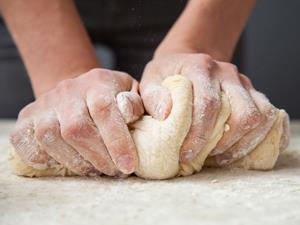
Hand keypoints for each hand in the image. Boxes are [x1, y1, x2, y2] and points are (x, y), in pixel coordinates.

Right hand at [10, 68, 143, 175]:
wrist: (76, 92)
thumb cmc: (111, 96)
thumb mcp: (132, 93)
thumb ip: (144, 103)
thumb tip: (164, 113)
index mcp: (98, 81)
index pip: (105, 110)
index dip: (117, 141)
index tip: (129, 167)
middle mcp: (68, 90)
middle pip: (77, 129)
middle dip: (99, 157)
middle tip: (114, 171)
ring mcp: (44, 103)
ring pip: (52, 138)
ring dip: (77, 162)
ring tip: (96, 169)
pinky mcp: (27, 117)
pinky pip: (29, 143)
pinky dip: (47, 159)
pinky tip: (69, 163)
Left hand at [140, 53, 267, 162]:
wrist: (187, 60)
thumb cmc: (168, 75)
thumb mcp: (151, 80)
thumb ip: (152, 95)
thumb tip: (165, 115)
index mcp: (200, 66)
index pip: (208, 104)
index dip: (199, 134)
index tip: (186, 155)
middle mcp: (226, 72)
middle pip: (240, 113)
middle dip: (223, 143)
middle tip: (203, 158)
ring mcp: (243, 82)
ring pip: (259, 116)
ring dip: (242, 144)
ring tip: (220, 157)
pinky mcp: (252, 92)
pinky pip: (270, 115)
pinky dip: (262, 136)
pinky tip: (243, 149)